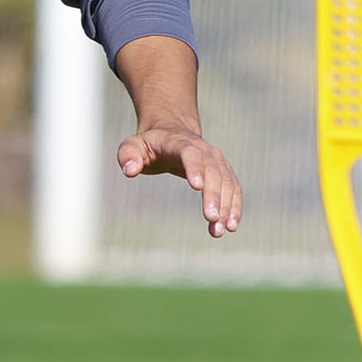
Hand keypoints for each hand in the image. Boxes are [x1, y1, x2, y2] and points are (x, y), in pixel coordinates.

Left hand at [118, 123, 241, 236]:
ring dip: (226, 205)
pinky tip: (230, 225)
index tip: (197, 187)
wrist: (171, 132)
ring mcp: (216, 160)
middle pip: (213, 170)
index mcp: (179, 142)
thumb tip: (130, 170)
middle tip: (212, 218)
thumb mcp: (131, 146)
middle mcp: (203, 150)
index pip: (190, 153)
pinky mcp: (223, 172)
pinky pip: (233, 188)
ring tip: (220, 230)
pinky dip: (234, 206)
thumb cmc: (148, 144)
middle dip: (214, 194)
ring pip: (227, 181)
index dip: (195, 167)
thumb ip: (128, 155)